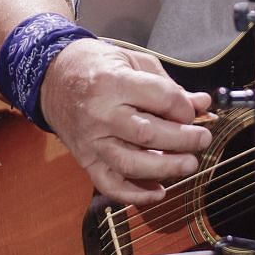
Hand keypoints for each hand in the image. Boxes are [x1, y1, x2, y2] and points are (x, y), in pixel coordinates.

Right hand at [40, 39, 213, 205]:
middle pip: (149, 134)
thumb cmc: (96, 65)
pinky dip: (135, 194)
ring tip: (189, 164)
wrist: (51, 77)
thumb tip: (201, 104)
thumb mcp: (133, 61)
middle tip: (203, 140)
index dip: (184, 107)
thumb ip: (168, 84)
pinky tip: (159, 192)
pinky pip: (109, 184)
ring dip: (166, 168)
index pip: (161, 98)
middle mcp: (100, 114)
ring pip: (131, 163)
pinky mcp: (85, 159)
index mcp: (113, 82)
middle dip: (184, 140)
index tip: (193, 111)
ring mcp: (91, 140)